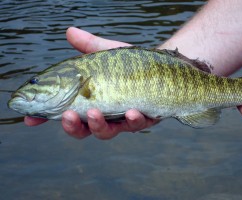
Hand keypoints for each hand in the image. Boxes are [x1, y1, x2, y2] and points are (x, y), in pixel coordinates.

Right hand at [25, 27, 158, 138]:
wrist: (160, 67)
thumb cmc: (129, 64)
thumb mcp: (108, 54)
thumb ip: (89, 46)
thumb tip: (70, 32)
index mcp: (91, 102)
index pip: (67, 114)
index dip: (48, 118)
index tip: (31, 119)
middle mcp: (106, 115)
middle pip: (85, 129)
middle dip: (74, 126)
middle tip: (67, 116)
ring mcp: (124, 119)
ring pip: (109, 131)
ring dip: (100, 125)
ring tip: (95, 112)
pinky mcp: (145, 118)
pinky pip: (138, 124)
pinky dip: (134, 120)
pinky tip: (132, 111)